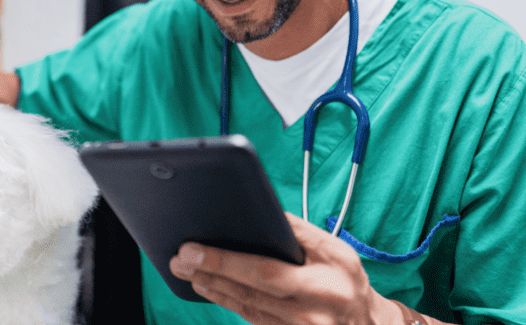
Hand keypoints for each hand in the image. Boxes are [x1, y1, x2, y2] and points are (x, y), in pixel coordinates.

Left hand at [169, 212, 401, 324]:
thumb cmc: (347, 280)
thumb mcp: (335, 251)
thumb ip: (300, 234)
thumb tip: (262, 212)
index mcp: (321, 285)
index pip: (263, 272)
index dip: (225, 262)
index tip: (194, 249)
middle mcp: (307, 313)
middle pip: (246, 293)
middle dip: (208, 273)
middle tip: (178, 260)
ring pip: (243, 308)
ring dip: (211, 288)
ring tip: (185, 271)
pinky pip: (250, 318)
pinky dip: (227, 301)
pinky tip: (208, 287)